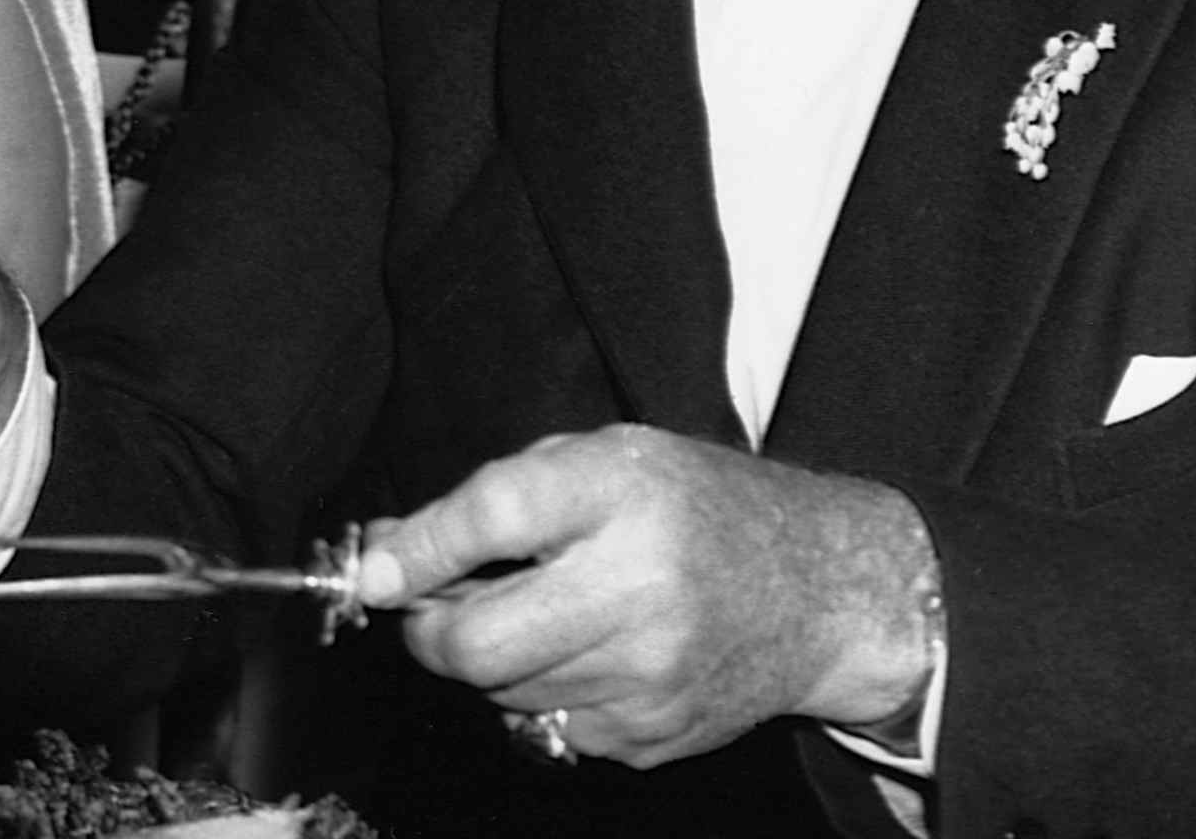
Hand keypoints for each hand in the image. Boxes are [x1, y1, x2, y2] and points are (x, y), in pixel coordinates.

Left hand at [352, 425, 937, 765]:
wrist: (821, 592)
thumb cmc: (701, 511)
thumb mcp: (609, 461)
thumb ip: (499, 497)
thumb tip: (387, 553)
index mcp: (623, 494)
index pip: (492, 518)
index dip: (416, 548)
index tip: (374, 568)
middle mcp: (639, 587)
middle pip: (476, 642)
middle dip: (431, 631)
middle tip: (437, 606)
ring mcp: (648, 674)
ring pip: (501, 692)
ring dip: (491, 661)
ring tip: (539, 614)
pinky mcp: (651, 734)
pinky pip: (548, 725)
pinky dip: (543, 693)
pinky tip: (590, 652)